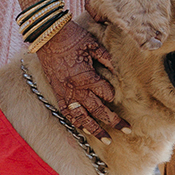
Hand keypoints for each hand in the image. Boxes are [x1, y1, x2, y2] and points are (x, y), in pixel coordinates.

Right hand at [35, 20, 125, 140]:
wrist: (47, 35)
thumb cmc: (72, 36)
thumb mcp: (93, 44)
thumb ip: (106, 59)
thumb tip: (118, 71)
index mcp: (86, 77)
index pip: (106, 94)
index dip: (112, 94)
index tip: (115, 93)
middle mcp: (76, 89)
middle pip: (98, 110)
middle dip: (113, 121)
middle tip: (127, 129)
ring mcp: (65, 93)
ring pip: (82, 117)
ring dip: (95, 129)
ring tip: (107, 139)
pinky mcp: (57, 92)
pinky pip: (66, 112)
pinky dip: (75, 122)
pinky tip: (83, 129)